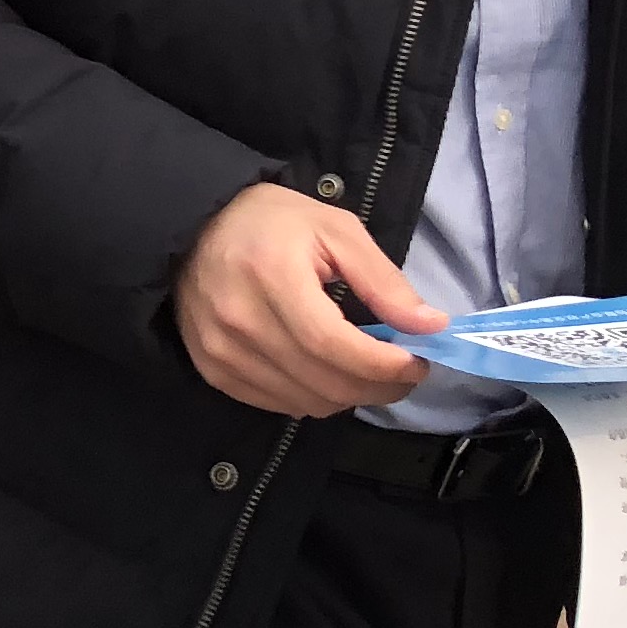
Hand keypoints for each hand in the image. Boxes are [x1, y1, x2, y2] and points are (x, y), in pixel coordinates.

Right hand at [174, 184, 446, 417]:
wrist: (196, 229)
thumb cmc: (272, 222)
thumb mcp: (336, 231)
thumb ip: (383, 281)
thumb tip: (430, 326)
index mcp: (271, 276)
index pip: (333, 344)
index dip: (383, 365)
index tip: (418, 363)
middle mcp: (239, 321)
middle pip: (323, 382)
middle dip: (377, 387)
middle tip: (406, 372)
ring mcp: (221, 352)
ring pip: (305, 402)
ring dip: (349, 396)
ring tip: (369, 372)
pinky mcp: (213, 370)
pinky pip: (278, 405)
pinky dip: (314, 398)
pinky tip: (328, 374)